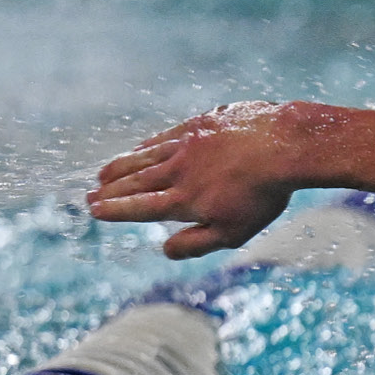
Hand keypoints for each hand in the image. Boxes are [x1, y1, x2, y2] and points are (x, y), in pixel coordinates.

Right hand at [88, 101, 320, 258]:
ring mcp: (187, 144)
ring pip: (145, 157)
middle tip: (89, 195)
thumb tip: (165, 251)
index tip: (95, 210)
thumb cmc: (263, 195)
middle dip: (110, 190)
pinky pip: (165, 136)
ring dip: (122, 167)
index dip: (115, 210)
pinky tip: (139, 148)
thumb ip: (196, 243)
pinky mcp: (200, 124)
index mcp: (183, 200)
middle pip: (136, 181)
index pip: (139, 208)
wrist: (285, 146)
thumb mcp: (233, 232)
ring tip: (103, 174)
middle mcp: (177, 170)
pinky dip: (147, 145)